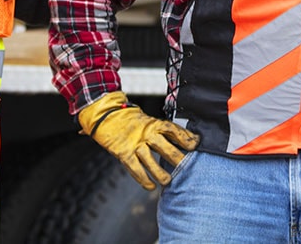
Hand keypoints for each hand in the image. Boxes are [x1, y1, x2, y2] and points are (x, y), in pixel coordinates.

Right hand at [78, 91, 199, 189]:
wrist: (105, 113)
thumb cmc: (130, 120)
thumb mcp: (149, 121)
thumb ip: (165, 130)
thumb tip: (190, 139)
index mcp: (153, 123)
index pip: (172, 129)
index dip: (185, 137)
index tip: (195, 144)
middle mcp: (145, 133)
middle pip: (163, 145)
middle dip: (175, 156)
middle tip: (186, 166)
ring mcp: (133, 143)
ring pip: (148, 159)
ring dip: (159, 172)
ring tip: (168, 181)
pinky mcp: (122, 152)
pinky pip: (134, 167)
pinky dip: (143, 178)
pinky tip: (151, 186)